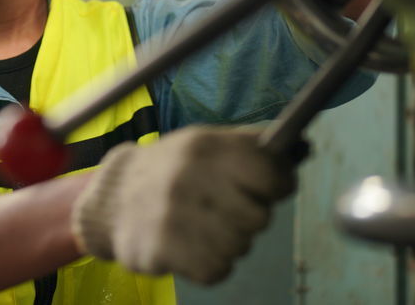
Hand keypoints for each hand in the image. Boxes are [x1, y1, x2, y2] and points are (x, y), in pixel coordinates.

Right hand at [70, 125, 295, 284]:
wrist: (112, 199)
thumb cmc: (172, 171)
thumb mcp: (207, 144)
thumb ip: (253, 145)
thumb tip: (303, 147)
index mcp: (205, 146)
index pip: (269, 172)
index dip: (275, 183)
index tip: (264, 187)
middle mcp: (189, 177)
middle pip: (259, 216)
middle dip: (247, 217)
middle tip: (224, 209)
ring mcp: (173, 214)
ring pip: (240, 246)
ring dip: (228, 242)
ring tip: (203, 226)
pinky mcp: (163, 249)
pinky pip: (216, 270)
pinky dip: (210, 264)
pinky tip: (191, 245)